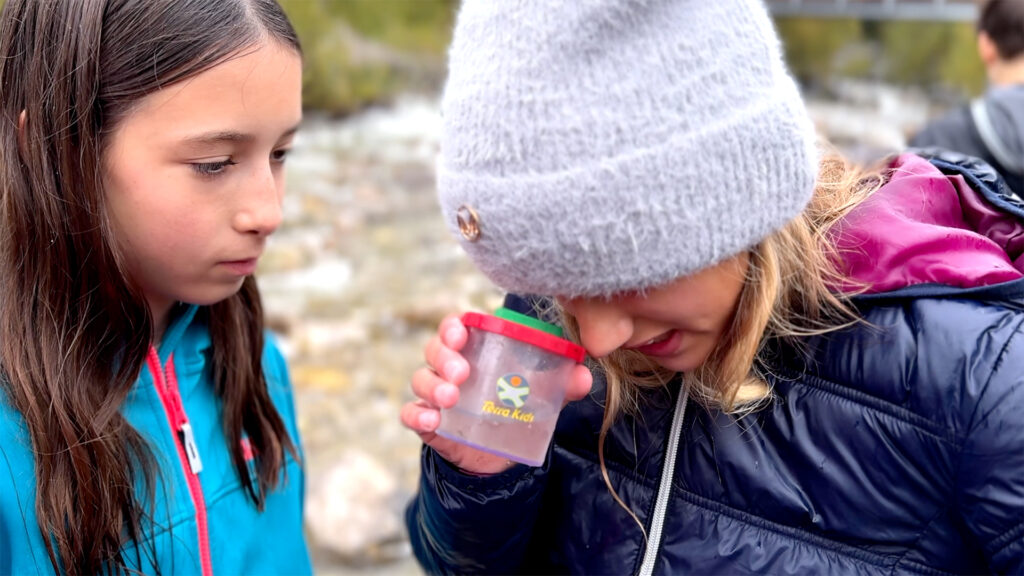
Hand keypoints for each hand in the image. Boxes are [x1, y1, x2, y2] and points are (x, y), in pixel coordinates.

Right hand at [400, 313, 592, 475]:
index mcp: (475, 351)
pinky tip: (431, 420)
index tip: (462, 331)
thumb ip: (562, 385)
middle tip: (462, 372)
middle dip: (444, 355)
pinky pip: (410, 414)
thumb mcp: (541, 397)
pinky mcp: (427, 423)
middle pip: (435, 349)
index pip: (457, 327)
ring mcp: (435, 395)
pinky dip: (416, 415)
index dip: (454, 325)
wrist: (501, 457)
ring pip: (420, 379)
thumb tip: (584, 375)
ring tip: (451, 397)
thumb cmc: (516, 409)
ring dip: (432, 384)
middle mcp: (450, 367)